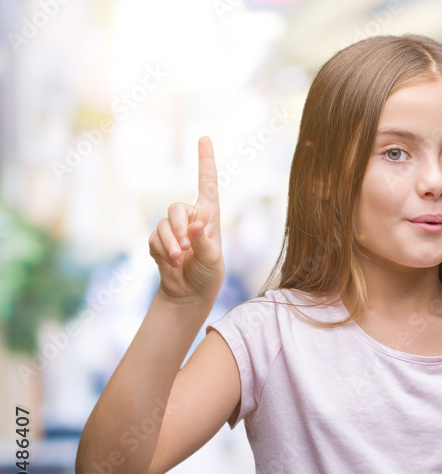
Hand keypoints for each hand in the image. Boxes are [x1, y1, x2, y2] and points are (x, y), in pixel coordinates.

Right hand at [148, 136, 224, 303]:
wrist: (190, 294)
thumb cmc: (208, 275)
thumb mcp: (213, 260)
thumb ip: (205, 243)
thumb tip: (195, 226)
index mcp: (209, 216)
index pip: (207, 184)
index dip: (206, 161)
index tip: (204, 138)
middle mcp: (190, 218)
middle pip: (175, 208)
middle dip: (177, 228)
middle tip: (186, 248)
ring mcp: (172, 229)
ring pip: (162, 225)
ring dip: (170, 244)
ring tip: (180, 259)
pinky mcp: (158, 241)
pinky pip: (153, 239)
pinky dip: (162, 251)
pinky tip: (170, 262)